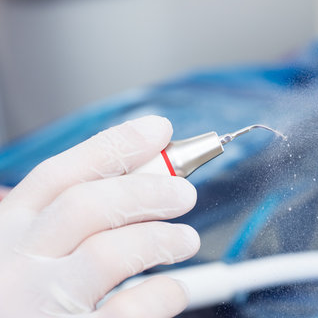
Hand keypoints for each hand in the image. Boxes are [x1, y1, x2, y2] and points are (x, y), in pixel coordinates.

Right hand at [0, 116, 199, 316]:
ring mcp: (41, 303)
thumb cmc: (18, 300)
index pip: (62, 174)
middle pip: (89, 205)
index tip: (159, 130)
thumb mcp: (24, 250)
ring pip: (110, 254)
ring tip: (187, 239)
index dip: (117, 146)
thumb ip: (65, 216)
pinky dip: (163, 293)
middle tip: (185, 193)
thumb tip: (143, 170)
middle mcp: (17, 265)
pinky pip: (130, 311)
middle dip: (148, 190)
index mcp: (7, 233)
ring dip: (161, 238)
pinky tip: (172, 288)